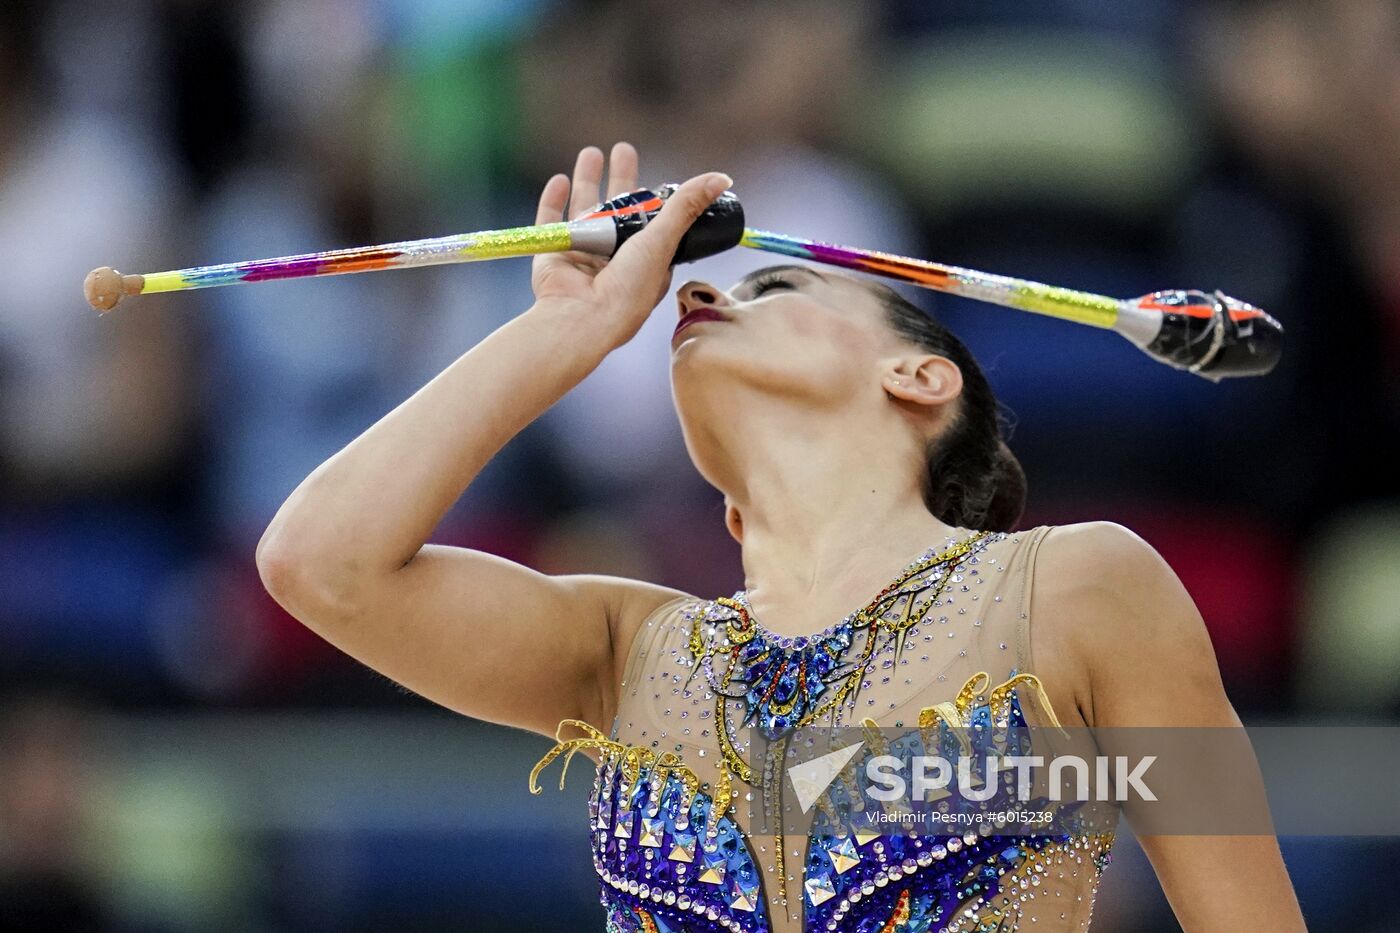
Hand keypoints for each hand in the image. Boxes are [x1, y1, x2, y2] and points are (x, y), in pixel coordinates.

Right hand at [529, 142, 730, 348]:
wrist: (583, 319)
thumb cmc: (628, 290)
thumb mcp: (662, 242)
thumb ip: (686, 208)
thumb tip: (721, 178)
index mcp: (645, 264)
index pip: (653, 226)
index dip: (653, 202)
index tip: (656, 181)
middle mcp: (614, 260)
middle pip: (618, 211)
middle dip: (621, 179)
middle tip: (624, 150)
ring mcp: (582, 258)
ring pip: (584, 211)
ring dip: (587, 181)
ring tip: (592, 153)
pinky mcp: (554, 256)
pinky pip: (551, 222)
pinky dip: (554, 201)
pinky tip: (560, 180)